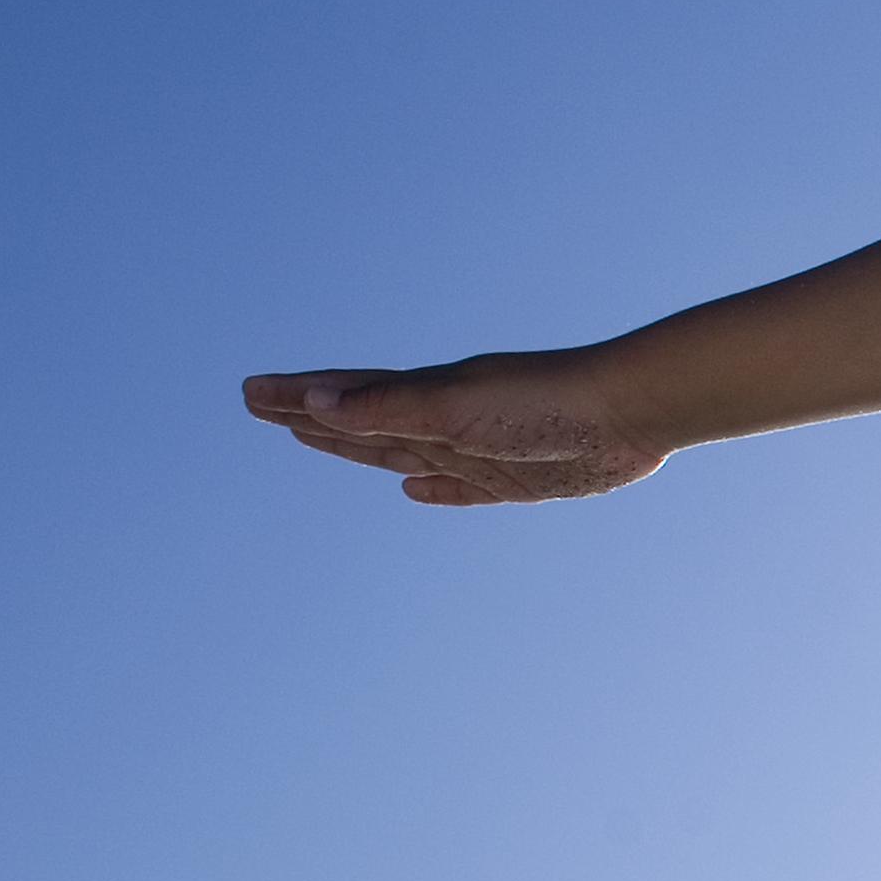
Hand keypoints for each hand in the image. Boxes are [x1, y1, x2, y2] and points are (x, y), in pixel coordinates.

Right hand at [239, 353, 663, 505]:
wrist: (632, 411)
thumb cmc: (546, 402)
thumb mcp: (454, 406)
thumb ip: (387, 404)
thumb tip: (314, 397)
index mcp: (424, 398)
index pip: (344, 397)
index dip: (296, 397)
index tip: (249, 392)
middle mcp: (446, 420)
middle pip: (362, 420)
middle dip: (312, 415)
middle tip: (262, 407)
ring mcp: (481, 448)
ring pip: (400, 448)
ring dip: (357, 444)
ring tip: (316, 439)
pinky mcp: (518, 477)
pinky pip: (459, 485)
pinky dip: (432, 487)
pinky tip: (414, 488)